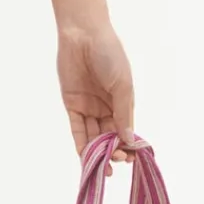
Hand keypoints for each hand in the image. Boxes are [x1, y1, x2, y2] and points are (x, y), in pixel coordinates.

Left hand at [57, 21, 134, 169]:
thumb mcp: (123, 85)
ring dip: (98, 153)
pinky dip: (82, 144)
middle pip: (110, 136)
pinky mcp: (71, 105)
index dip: (128, 145)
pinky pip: (77, 128)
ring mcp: (88, 106)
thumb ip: (124, 114)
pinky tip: (87, 158)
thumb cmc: (109, 54)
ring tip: (104, 168)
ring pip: (94, 136)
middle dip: (114, 152)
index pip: (126, 129)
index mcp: (122, 101)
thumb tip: (130, 140)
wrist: (83, 34)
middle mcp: (106, 106)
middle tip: (116, 161)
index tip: (131, 159)